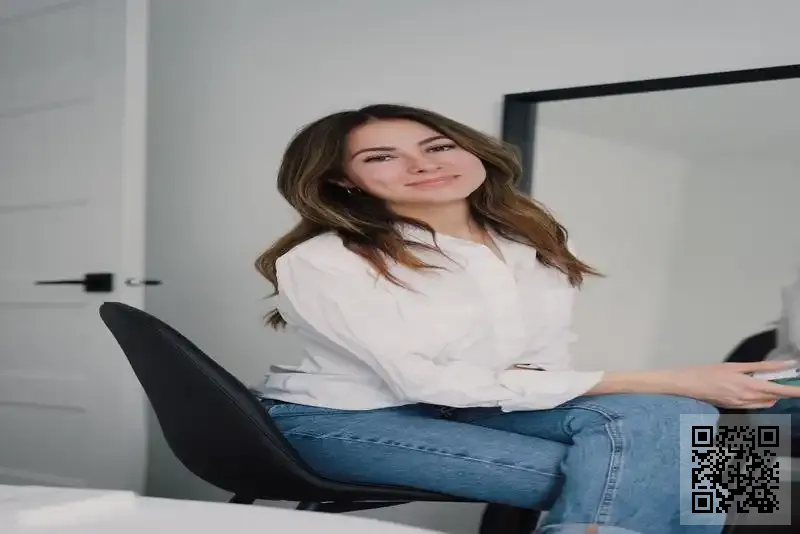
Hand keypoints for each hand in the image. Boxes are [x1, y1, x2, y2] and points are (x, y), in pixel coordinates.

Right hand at [664, 360, 799, 408]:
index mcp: (748, 386)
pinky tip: (752, 388)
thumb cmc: (707, 372)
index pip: (779, 391)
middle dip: (782, 391)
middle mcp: (746, 399)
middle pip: (774, 399)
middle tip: (784, 379)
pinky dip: (759, 397)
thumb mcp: (735, 366)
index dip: (794, 391)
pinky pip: (754, 405)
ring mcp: (740, 406)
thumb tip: (783, 365)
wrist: (686, 385)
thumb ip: (760, 367)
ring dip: (771, 395)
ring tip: (767, 382)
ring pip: (765, 403)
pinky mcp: (733, 408)